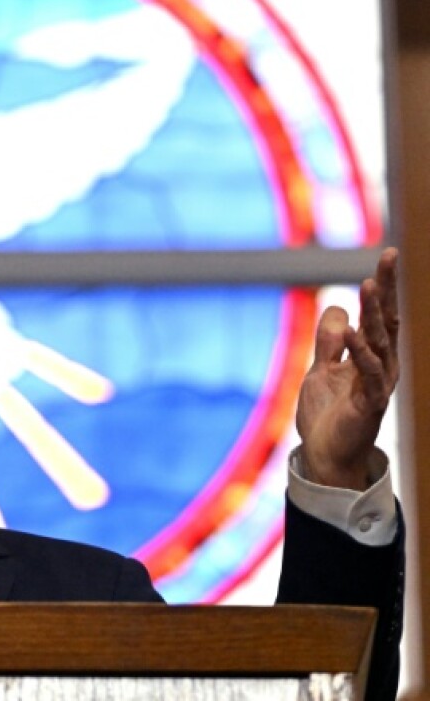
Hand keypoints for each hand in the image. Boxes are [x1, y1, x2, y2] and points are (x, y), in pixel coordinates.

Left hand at [296, 247, 398, 489]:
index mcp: (372, 357)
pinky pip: (367, 373)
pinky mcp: (368, 404)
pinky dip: (359, 351)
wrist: (324, 455)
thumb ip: (330, 343)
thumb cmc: (328, 415)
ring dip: (373, 313)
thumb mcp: (322, 370)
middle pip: (385, 321)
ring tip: (368, 284)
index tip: (387, 255)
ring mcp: (377, 385)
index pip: (379, 315)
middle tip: (389, 256)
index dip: (384, 286)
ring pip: (379, 342)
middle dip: (387, 289)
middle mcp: (381, 366)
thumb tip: (338, 309)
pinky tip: (351, 331)